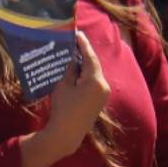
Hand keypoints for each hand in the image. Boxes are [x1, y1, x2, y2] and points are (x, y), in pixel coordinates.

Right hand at [42, 31, 109, 160]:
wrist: (67, 133)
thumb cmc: (63, 108)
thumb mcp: (63, 85)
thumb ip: (70, 69)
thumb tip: (73, 58)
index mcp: (95, 81)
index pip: (90, 57)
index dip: (83, 44)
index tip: (77, 33)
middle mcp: (104, 86)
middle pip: (94, 64)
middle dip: (84, 53)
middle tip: (73, 42)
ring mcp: (104, 94)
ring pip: (94, 73)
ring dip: (84, 64)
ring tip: (72, 54)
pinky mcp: (100, 100)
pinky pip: (94, 82)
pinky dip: (86, 74)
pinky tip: (76, 70)